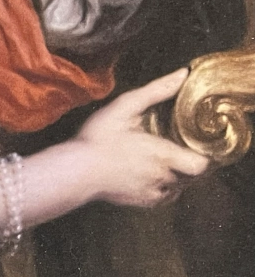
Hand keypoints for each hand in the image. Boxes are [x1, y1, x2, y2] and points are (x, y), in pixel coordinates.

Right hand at [63, 69, 211, 207]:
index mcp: (164, 154)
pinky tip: (149, 174)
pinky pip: (164, 197)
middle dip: (188, 162)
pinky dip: (163, 187)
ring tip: (160, 161)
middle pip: (193, 175)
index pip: (202, 163)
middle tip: (174, 148)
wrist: (74, 172)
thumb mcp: (124, 107)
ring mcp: (153, 192)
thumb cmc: (96, 139)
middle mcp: (163, 176)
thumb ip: (156, 91)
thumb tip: (183, 74)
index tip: (191, 142)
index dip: (201, 153)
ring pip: (180, 186)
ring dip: (176, 174)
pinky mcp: (141, 202)